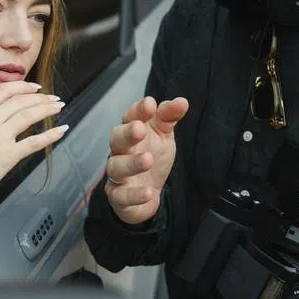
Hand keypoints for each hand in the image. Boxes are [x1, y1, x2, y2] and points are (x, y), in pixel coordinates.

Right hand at [0, 81, 67, 208]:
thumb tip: (0, 115)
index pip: (4, 90)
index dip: (24, 86)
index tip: (36, 88)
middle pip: (20, 101)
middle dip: (41, 98)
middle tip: (53, 99)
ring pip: (28, 115)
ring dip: (47, 109)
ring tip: (58, 108)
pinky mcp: (7, 156)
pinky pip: (34, 141)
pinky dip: (50, 134)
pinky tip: (60, 130)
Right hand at [103, 95, 188, 224]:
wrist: (147, 193)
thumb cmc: (152, 157)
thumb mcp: (164, 136)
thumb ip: (169, 117)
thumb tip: (182, 101)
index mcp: (131, 133)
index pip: (130, 117)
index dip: (138, 110)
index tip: (150, 104)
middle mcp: (121, 152)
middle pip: (116, 139)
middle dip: (126, 133)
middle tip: (139, 130)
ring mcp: (118, 175)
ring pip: (116, 167)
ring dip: (131, 163)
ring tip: (148, 160)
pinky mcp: (119, 197)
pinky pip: (121, 196)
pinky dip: (133, 195)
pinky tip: (148, 192)